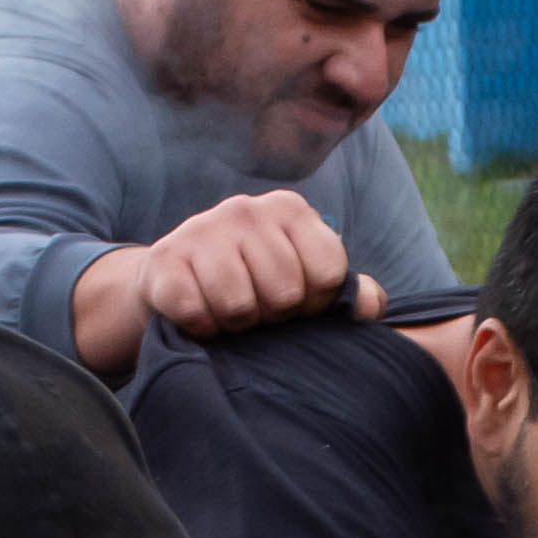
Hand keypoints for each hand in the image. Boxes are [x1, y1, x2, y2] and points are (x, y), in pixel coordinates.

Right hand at [134, 189, 374, 336]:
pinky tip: (198, 312)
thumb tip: (373, 306)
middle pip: (284, 295)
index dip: (315, 303)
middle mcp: (246, 209)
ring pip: (240, 307)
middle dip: (272, 317)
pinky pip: (196, 313)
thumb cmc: (252, 282)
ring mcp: (201, 230)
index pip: (328, 274)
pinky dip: (200, 327)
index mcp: (290, 209)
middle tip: (256, 308)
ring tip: (227, 311)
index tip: (296, 302)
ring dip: (234, 325)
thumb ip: (347, 292)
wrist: (174, 282)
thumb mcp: (303, 280)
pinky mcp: (164, 260)